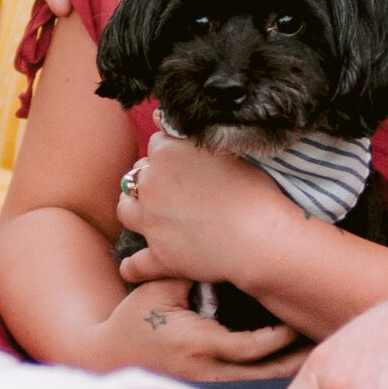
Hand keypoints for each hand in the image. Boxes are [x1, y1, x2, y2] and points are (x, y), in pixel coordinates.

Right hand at [85, 276, 295, 381]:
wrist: (107, 356)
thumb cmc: (132, 319)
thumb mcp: (159, 289)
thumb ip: (191, 273)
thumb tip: (225, 257)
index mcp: (197, 343)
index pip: (249, 345)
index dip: (278, 336)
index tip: (297, 320)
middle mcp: (207, 368)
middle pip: (262, 370)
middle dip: (295, 359)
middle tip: (326, 345)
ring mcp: (207, 379)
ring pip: (257, 378)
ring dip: (286, 368)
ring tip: (316, 355)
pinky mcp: (206, 382)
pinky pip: (245, 377)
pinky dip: (268, 368)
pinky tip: (288, 361)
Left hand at [115, 132, 306, 298]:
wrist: (262, 238)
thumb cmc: (254, 191)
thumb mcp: (226, 151)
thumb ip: (191, 139)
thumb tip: (162, 120)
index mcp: (167, 153)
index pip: (156, 146)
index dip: (170, 157)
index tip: (184, 167)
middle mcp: (151, 185)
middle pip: (136, 177)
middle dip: (150, 183)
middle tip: (173, 193)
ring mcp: (151, 222)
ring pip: (125, 211)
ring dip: (134, 212)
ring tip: (150, 217)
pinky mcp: (159, 256)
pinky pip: (134, 265)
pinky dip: (133, 267)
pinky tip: (136, 267)